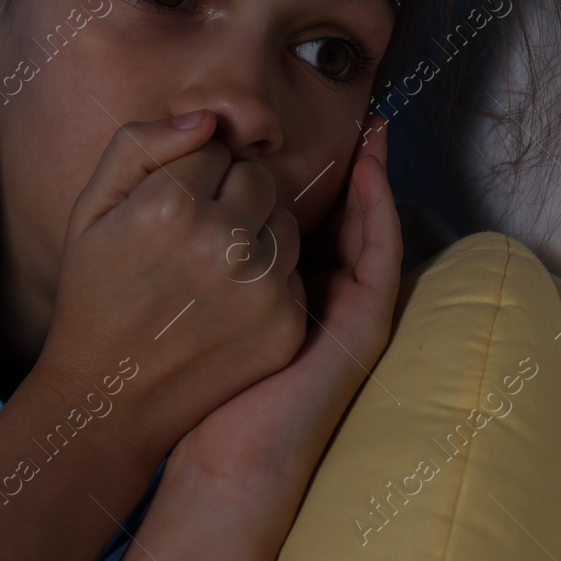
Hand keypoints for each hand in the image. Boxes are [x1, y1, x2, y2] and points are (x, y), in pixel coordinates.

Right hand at [34, 110, 308, 456]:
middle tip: (191, 235)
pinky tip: (227, 303)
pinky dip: (268, 278)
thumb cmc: (97, 291)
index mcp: (170, 205)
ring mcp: (260, 288)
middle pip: (255, 177)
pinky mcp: (285, 326)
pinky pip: (294, 270)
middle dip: (229, 194)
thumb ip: (140, 145)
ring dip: (256, 232)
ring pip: (284, 220)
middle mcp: (223, 242)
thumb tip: (206, 120)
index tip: (166, 207)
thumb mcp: (92, 208)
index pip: (212, 147)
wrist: (109, 395)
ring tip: (210, 268)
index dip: (188, 173)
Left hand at [166, 114, 403, 496]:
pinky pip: (379, 255)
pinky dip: (380, 210)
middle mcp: (317, 294)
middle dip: (346, 167)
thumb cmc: (180, 374)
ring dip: (374, 176)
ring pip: (367, 229)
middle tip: (349, 115)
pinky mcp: (363, 322)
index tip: (285, 129)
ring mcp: (344, 309)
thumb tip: (206, 181)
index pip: (295, 217)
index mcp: (276, 285)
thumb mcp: (180, 291)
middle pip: (338, 218)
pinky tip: (369, 171)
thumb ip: (191, 241)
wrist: (209, 445)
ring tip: (371, 127)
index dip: (297, 172)